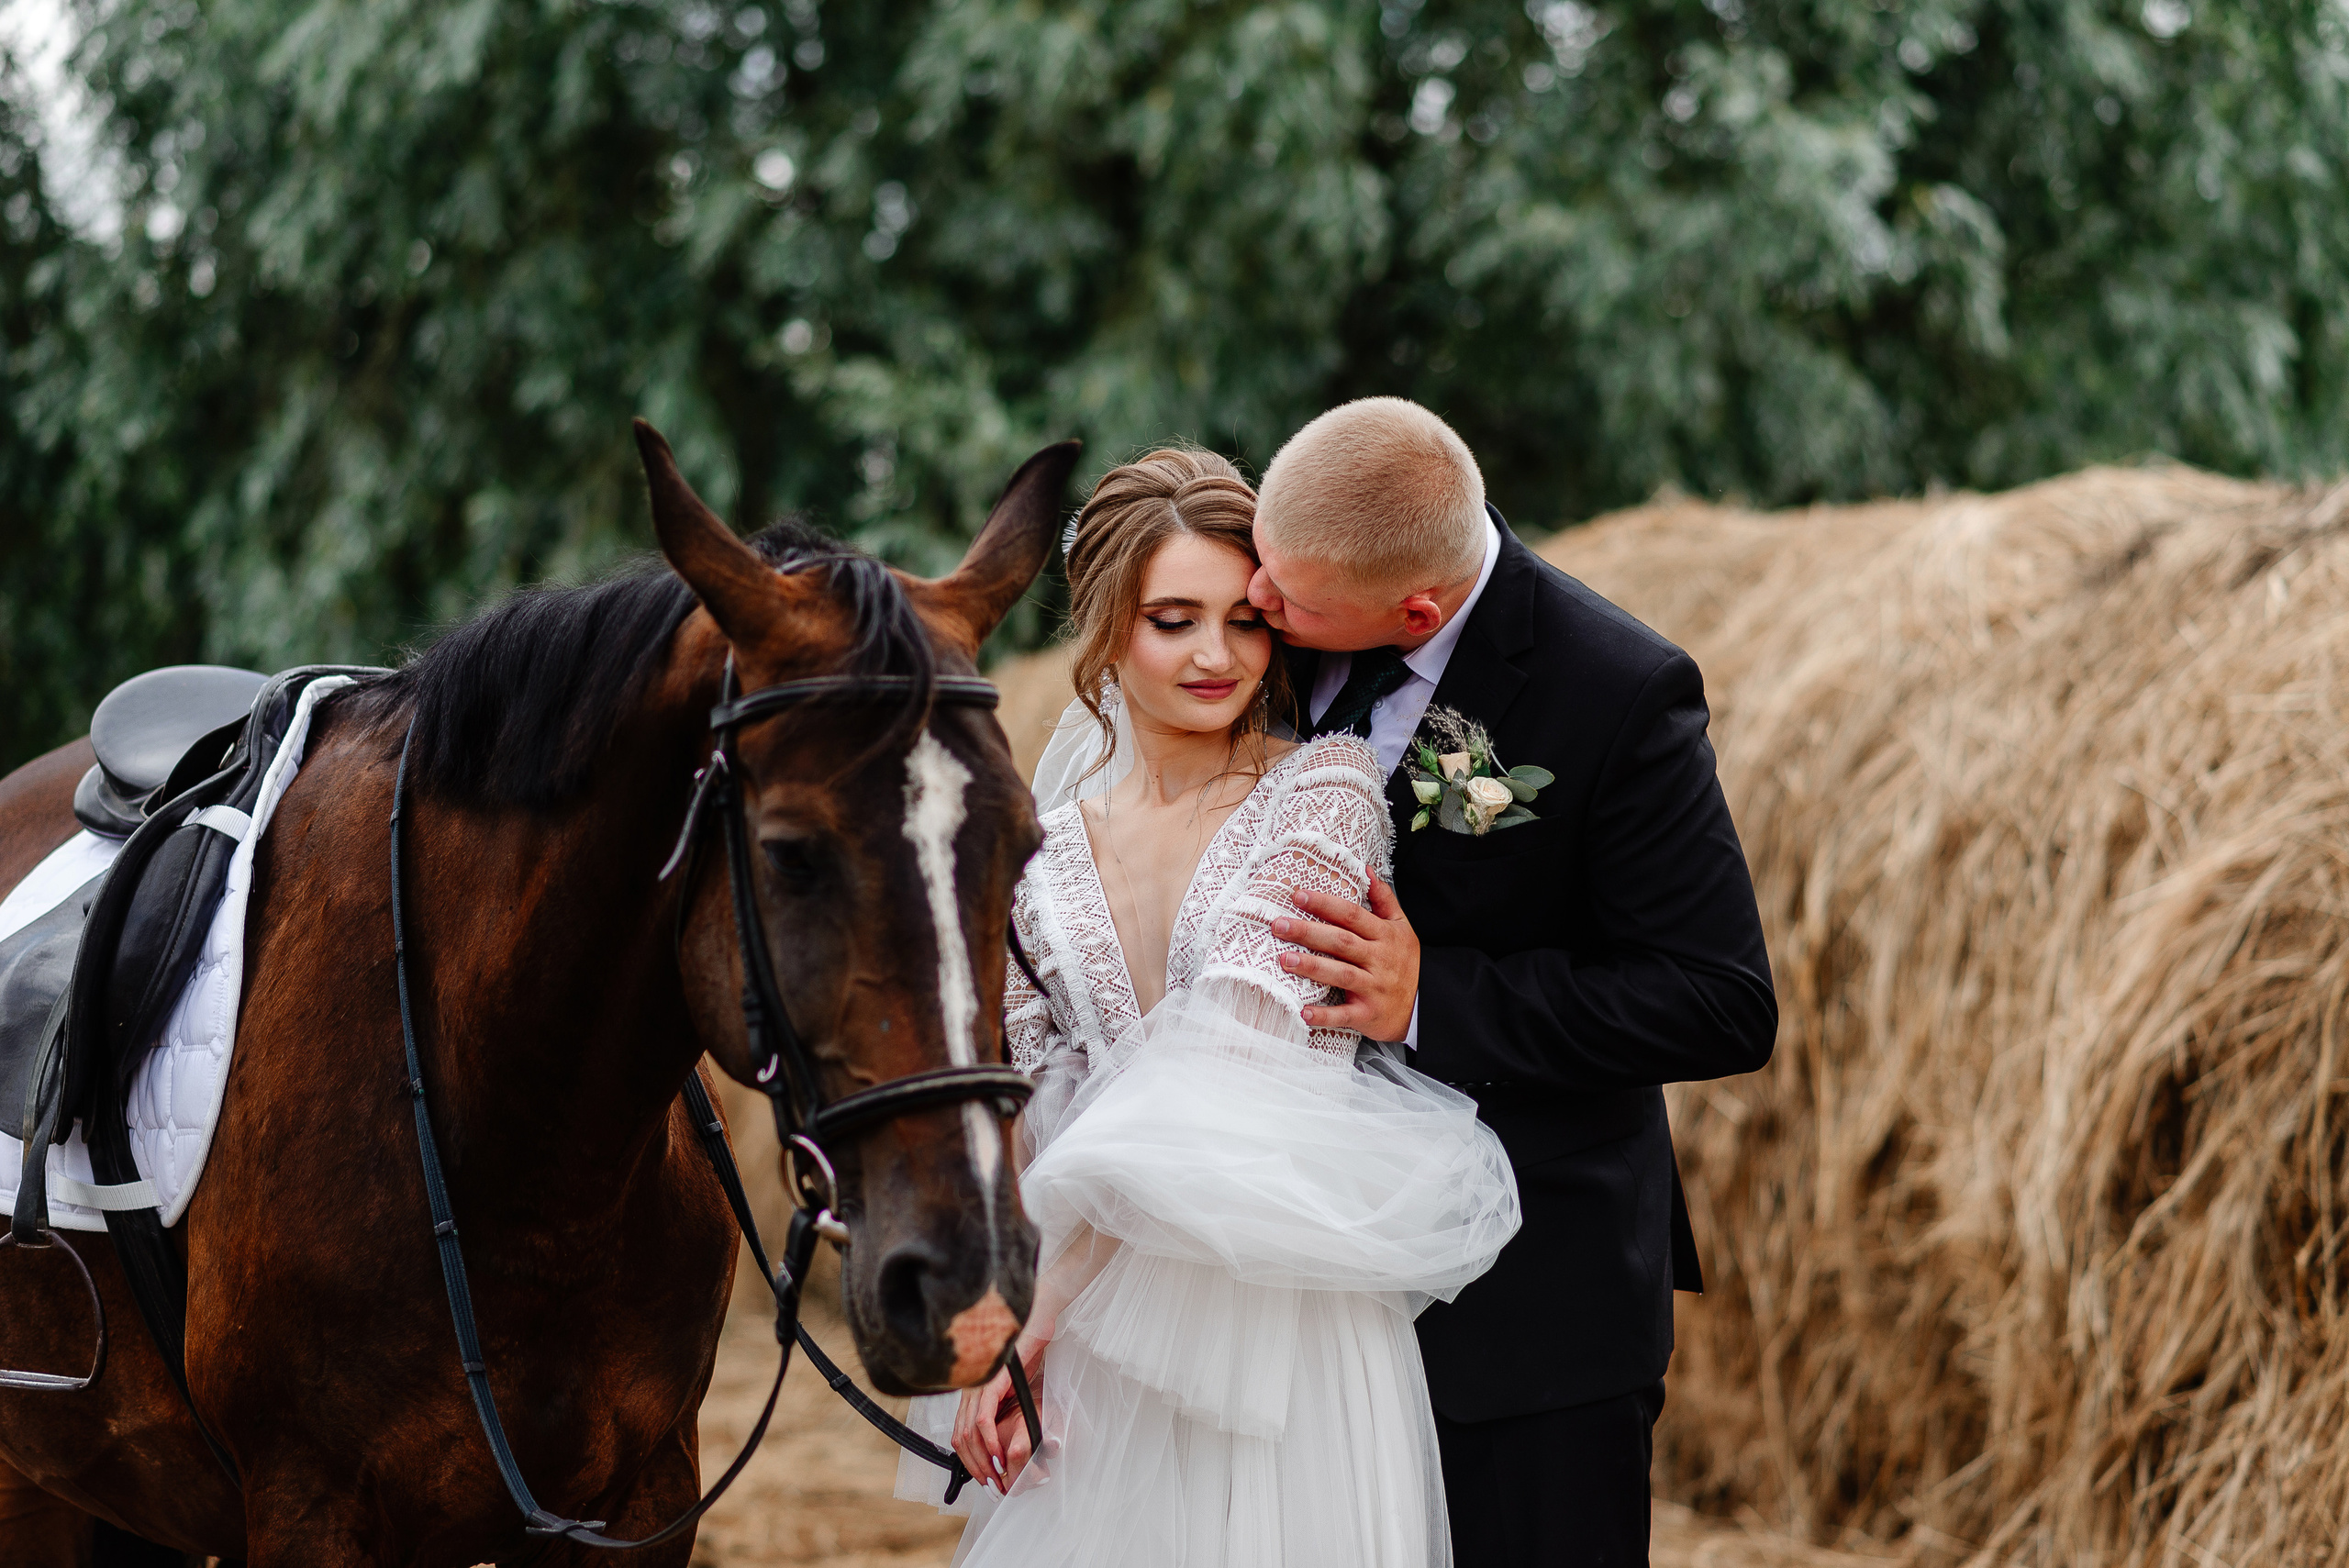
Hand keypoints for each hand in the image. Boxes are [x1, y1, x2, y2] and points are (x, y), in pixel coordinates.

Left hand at [951, 1336, 1045, 1491]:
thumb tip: (1003, 1441)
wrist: (1034, 1330)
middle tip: (992, 1485)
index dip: (970, 1462)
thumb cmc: (1026, 1357)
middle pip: (961, 1439)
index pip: (960, 1437)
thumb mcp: (1013, 1392)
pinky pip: (983, 1418)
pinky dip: (988, 1441)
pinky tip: (998, 1454)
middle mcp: (969, 1393)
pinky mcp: (989, 1384)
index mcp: (971, 1397)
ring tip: (996, 1475)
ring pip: (968, 1432)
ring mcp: (977, 1387)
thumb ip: (1002, 1412)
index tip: (985, 1480)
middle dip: (975, 1467)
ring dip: (982, 1459)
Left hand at [1273, 873, 1418, 1041]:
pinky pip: (1344, 1014)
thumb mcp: (1401, 927)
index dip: (1325, 904)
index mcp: (1385, 936)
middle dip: (1309, 932)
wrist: (1425, 1005)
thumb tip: (1365, 869)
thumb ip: (1383, 899)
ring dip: (1312, 967)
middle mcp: (1380, 960)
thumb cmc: (1406, 962)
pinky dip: (1324, 1015)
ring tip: (1284, 960)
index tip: (1298, 895)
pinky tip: (1303, 1012)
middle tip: (1279, 925)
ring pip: (1341, 975)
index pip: (1352, 915)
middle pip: (1341, 942)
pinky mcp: (1368, 1014)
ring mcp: (1374, 988)